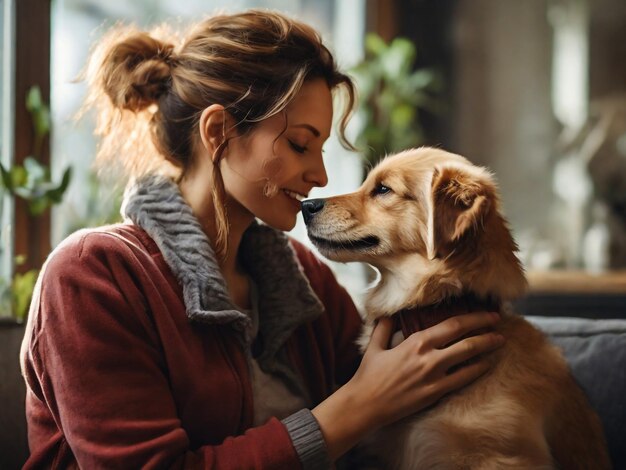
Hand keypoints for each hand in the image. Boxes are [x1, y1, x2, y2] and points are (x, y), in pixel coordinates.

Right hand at [354, 311, 503, 426]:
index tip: (488, 314)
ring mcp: (434, 376)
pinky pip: (462, 380)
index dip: (474, 318)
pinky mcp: (435, 393)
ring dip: (486, 350)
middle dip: (486, 331)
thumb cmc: (369, 374)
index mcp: (416, 341)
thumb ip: (384, 327)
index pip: (452, 325)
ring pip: (468, 359)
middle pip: (466, 340)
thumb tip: (389, 315)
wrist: (366, 403)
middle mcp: (428, 357)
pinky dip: (477, 371)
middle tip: (499, 325)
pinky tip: (486, 365)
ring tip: (499, 343)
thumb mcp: (375, 346)